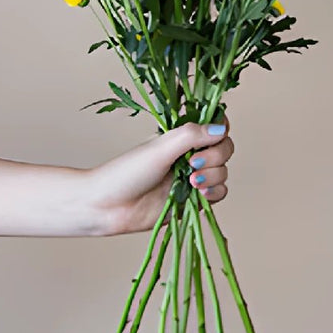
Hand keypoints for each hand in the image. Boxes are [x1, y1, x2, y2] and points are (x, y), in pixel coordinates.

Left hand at [87, 116, 233, 235]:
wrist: (109, 207)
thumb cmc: (126, 173)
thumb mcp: (159, 148)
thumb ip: (190, 136)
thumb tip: (220, 130)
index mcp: (180, 137)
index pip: (213, 125)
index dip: (219, 128)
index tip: (214, 135)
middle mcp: (189, 155)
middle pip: (224, 148)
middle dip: (215, 156)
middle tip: (192, 163)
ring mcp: (192, 178)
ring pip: (223, 171)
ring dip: (213, 175)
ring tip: (191, 182)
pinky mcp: (193, 200)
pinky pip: (219, 193)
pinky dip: (214, 192)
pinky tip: (198, 193)